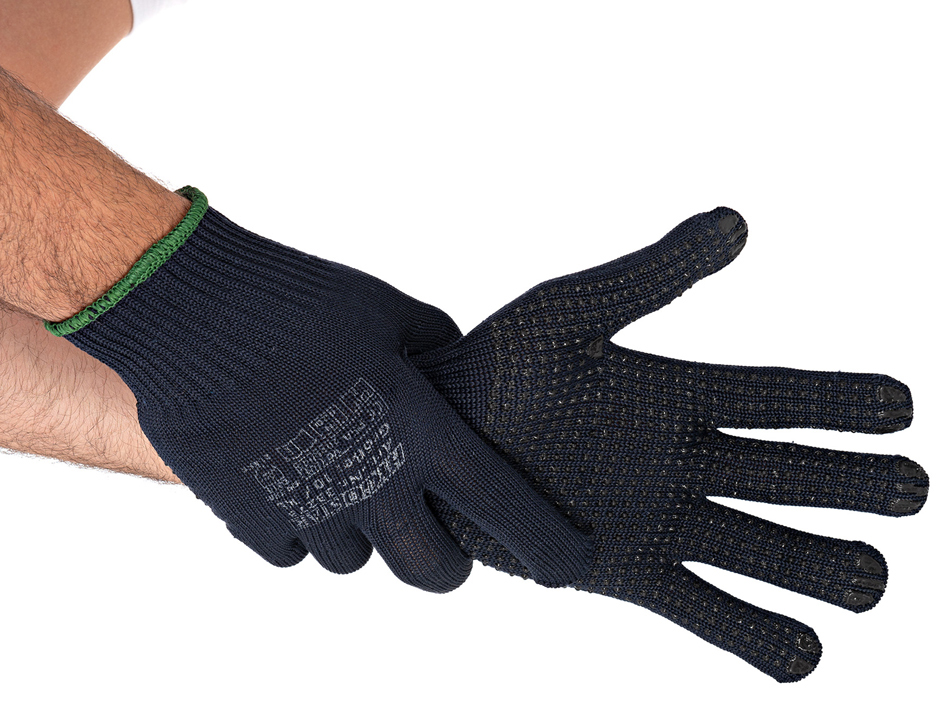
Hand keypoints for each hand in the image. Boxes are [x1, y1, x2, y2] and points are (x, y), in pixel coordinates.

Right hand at [46, 187, 591, 592]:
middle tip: (432, 529)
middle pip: (434, 572)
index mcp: (420, 430)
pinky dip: (298, 527)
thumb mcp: (392, 313)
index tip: (571, 566)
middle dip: (443, 562)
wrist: (197, 310)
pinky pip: (292, 553)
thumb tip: (458, 370)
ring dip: (359, 531)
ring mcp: (309, 507)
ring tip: (340, 474)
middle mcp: (373, 483)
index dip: (549, 545)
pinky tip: (289, 475)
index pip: (506, 507)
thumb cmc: (302, 301)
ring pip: (355, 561)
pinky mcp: (250, 517)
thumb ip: (439, 353)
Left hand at [414, 208, 926, 678]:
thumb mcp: (570, 310)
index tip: (901, 403)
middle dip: (848, 485)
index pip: (773, 397)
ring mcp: (656, 520)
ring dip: (815, 565)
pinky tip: (802, 657)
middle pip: (783, 475)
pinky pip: (700, 609)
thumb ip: (650, 274)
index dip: (838, 403)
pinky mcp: (623, 573)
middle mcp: (679, 460)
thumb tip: (737, 219)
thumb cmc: (495, 367)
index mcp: (674, 394)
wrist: (429, 440)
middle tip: (912, 490)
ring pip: (757, 548)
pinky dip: (750, 633)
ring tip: (872, 580)